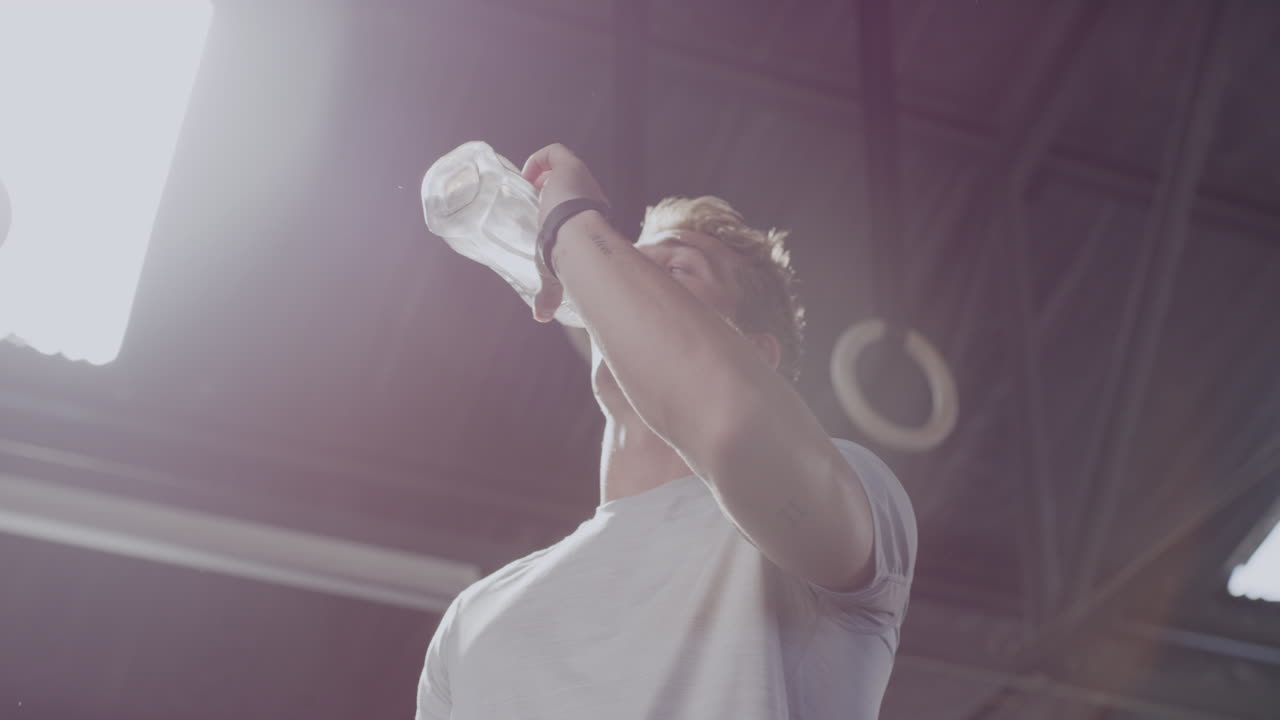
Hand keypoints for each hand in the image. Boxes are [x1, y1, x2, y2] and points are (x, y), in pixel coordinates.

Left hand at [520, 143, 608, 322]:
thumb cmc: (572, 256)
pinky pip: (555, 152)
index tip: (542, 217)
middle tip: (533, 204)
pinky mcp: (570, 166)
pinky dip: (539, 160)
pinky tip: (526, 176)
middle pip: (572, 187)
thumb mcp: (557, 271)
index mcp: (592, 218)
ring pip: (564, 167)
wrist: (577, 238)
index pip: (578, 208)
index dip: (560, 210)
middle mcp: (590, 195)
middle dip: (552, 193)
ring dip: (546, 174)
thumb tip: (541, 318)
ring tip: (528, 187)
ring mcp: (581, 179)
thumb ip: (549, 293)